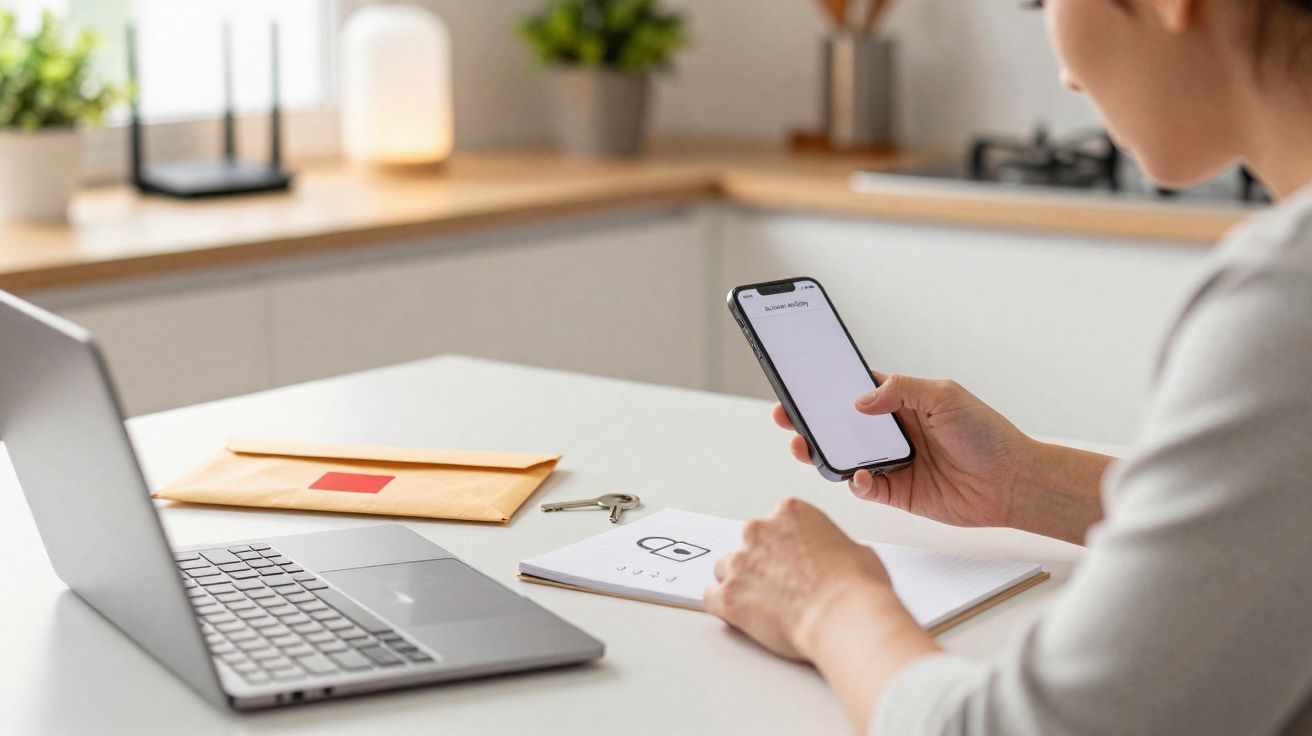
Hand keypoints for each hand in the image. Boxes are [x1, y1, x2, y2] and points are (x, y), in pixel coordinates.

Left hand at [705, 498, 902, 660]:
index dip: (783, 548)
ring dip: (740, 583)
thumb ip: (830, 546)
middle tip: (780, 587)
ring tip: (764, 605)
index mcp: (790, 512)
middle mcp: (759, 530)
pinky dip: (725, 607)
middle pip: (747, 544)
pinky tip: (742, 617)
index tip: (792, 563)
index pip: (774, 525)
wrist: (845, 618)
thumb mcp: (856, 550)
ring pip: (726, 569)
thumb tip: (833, 558)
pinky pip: (712, 597)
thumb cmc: (856, 587)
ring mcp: (740, 562)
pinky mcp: (728, 596)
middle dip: (759, 564)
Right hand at [774, 373, 1032, 527]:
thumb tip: (859, 402)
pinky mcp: (897, 492)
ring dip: (822, 453)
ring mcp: (893, 463)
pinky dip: (857, 482)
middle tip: (787, 417)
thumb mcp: (945, 396)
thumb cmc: (986, 434)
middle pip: (840, 425)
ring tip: (805, 447)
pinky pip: (864, 488)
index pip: (855, 391)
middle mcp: (892, 432)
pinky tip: (862, 476)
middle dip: (810, 422)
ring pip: (845, 457)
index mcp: (901, 402)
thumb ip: (899, 391)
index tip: (800, 383)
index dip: (827, 388)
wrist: (1012, 482)